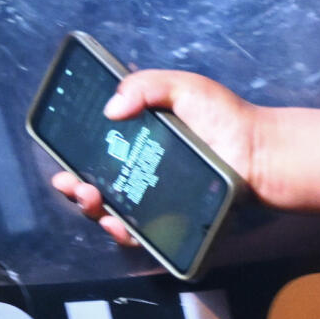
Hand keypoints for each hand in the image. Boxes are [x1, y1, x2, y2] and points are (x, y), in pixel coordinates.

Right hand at [49, 70, 260, 245]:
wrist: (259, 152)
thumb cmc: (226, 117)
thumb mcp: (184, 87)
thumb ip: (145, 86)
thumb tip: (112, 109)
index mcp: (137, 140)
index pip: (94, 152)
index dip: (71, 158)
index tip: (60, 161)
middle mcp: (141, 170)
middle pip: (94, 184)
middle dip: (74, 188)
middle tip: (74, 184)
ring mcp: (155, 197)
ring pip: (111, 211)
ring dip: (91, 210)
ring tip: (92, 199)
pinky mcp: (172, 219)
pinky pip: (141, 232)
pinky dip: (123, 231)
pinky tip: (118, 223)